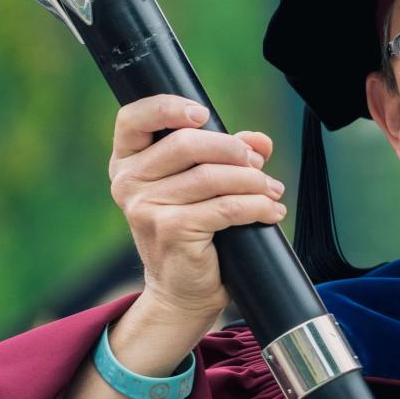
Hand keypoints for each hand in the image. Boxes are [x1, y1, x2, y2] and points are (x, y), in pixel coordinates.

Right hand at [108, 95, 283, 328]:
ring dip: (253, 181)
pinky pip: (226, 207)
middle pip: (186, 143)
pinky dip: (257, 206)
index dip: (167, 108)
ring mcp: (145, 207)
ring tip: (272, 191)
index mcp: (127, 162)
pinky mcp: (171, 230)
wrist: (181, 291)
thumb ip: (227, 156)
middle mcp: (128, 182)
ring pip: (212, 176)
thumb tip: (260, 139)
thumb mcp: (203, 187)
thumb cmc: (191, 232)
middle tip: (259, 163)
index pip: (133, 118)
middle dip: (233, 150)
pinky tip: (271, 212)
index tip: (203, 114)